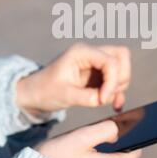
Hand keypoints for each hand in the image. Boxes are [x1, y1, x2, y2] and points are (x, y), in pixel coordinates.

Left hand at [16, 43, 130, 112]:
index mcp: (81, 52)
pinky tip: (114, 104)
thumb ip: (85, 97)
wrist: (35, 94)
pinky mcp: (98, 74)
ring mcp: (95, 62)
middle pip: (121, 55)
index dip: (112, 81)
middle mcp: (91, 53)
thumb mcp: (64, 95)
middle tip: (108, 96)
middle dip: (120, 77)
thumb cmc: (45, 90)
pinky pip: (116, 78)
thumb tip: (103, 99)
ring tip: (104, 101)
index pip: (110, 61)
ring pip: (121, 66)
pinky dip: (117, 91)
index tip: (103, 100)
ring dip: (119, 86)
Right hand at [37, 120, 141, 157]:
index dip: (134, 139)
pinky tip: (83, 150)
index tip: (130, 128)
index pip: (133, 153)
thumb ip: (104, 130)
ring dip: (104, 150)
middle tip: (103, 132)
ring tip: (90, 140)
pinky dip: (95, 157)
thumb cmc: (57, 156)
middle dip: (116, 143)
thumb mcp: (82, 137)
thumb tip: (117, 131)